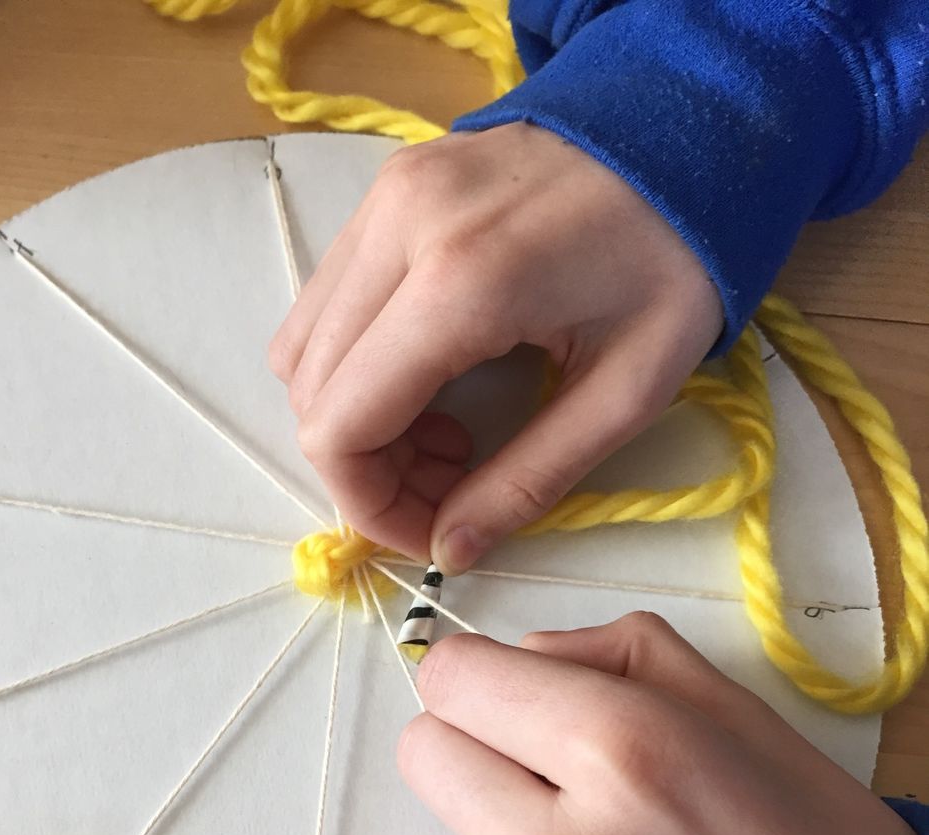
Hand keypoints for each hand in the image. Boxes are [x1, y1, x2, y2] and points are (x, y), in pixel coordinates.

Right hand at [270, 124, 722, 572]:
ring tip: (446, 431)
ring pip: (305, 351)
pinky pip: (327, 304)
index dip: (369, 506)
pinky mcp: (386, 190)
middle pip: (312, 396)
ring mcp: (383, 200)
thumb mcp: (627, 391)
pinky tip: (430, 374)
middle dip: (368, 468)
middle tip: (451, 482)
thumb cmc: (676, 259)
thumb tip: (450, 549)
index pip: (339, 428)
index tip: (432, 531)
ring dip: (357, 417)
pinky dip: (357, 365)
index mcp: (460, 284)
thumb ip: (529, 479)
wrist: (689, 125)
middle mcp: (397, 230)